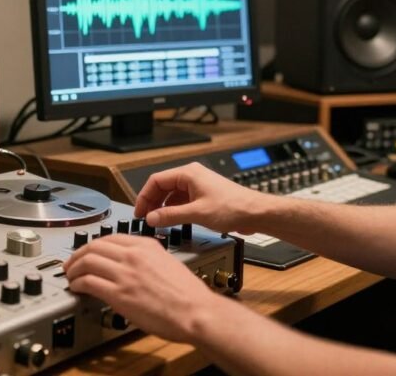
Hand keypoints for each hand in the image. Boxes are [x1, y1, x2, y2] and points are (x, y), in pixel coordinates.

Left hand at [63, 233, 221, 342]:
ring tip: (71, 276)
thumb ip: (147, 258)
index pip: (109, 238)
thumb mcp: (166, 262)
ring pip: (87, 262)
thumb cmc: (187, 293)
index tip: (87, 252)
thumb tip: (131, 265)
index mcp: (145, 245)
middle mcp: (133, 255)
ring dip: (74, 269)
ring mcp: (125, 273)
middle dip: (77, 255)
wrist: (195, 310)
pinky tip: (77, 288)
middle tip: (71, 263)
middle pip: (94, 246)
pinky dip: (78, 284)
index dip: (92, 245)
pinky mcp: (119, 293)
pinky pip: (88, 282)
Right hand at [134, 162, 268, 233]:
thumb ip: (171, 216)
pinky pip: (182, 200)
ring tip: (158, 222)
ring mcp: (199, 185)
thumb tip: (151, 218)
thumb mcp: (197, 213)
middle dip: (152, 202)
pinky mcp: (204, 196)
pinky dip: (174, 210)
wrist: (255, 213)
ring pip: (172, 194)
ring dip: (163, 207)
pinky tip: (173, 221)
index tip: (139, 212)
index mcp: (188, 173)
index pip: (156, 180)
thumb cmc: (233, 207)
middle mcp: (192, 176)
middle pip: (163, 187)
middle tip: (146, 218)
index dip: (144, 196)